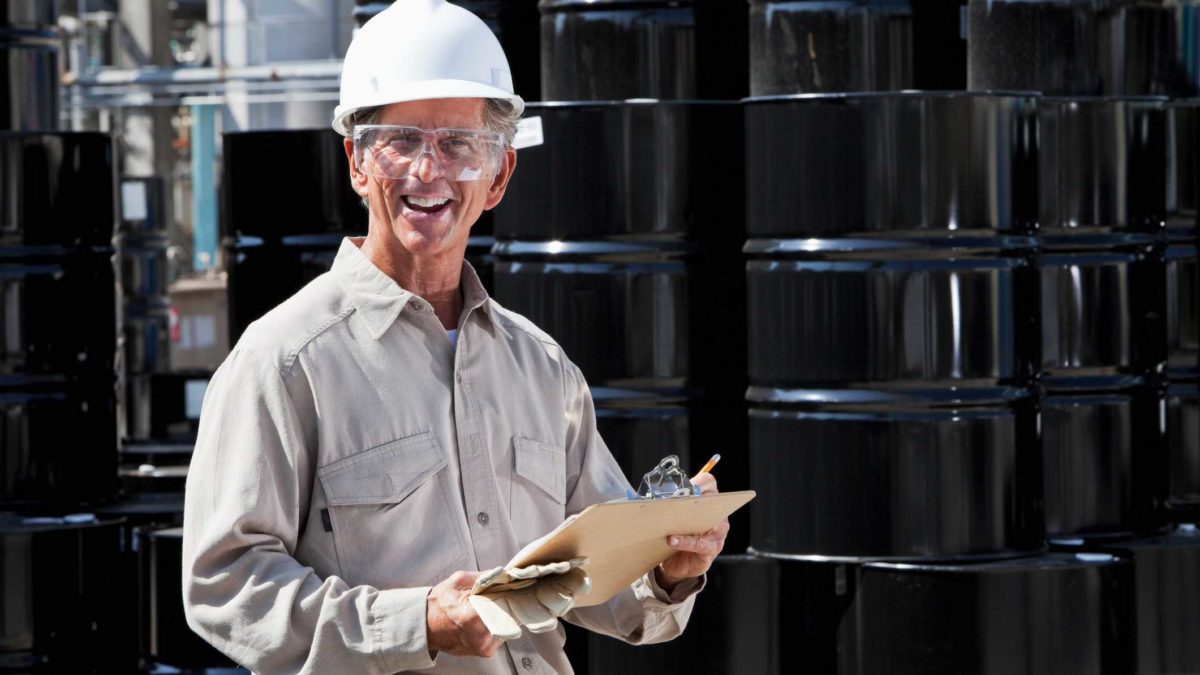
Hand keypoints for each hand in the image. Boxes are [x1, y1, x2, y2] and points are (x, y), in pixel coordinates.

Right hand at [426, 571, 503, 658]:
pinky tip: (485, 617)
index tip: (510, 588)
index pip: (505, 605)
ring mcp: (483, 647)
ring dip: (502, 615)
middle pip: (509, 616)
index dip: (509, 594)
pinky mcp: (485, 652)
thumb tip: (502, 574)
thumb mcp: (456, 582)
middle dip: (506, 604)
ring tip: (488, 607)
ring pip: (506, 626)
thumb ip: (481, 577)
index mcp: (472, 617)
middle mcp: (480, 636)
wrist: (425, 626)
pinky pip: (500, 635)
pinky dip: (497, 625)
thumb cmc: (438, 604)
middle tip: (498, 595)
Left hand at [657, 472, 727, 590]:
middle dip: (695, 501)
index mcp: (707, 500)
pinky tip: (671, 540)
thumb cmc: (677, 533)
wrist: (679, 562)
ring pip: (709, 524)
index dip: (700, 482)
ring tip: (671, 524)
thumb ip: (666, 503)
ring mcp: (717, 532)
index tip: (687, 485)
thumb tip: (637, 495)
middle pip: (711, 501)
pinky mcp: (711, 549)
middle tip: (679, 502)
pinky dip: (685, 541)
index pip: (709, 483)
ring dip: (689, 522)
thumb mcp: (672, 515)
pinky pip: (700, 544)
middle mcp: (716, 514)